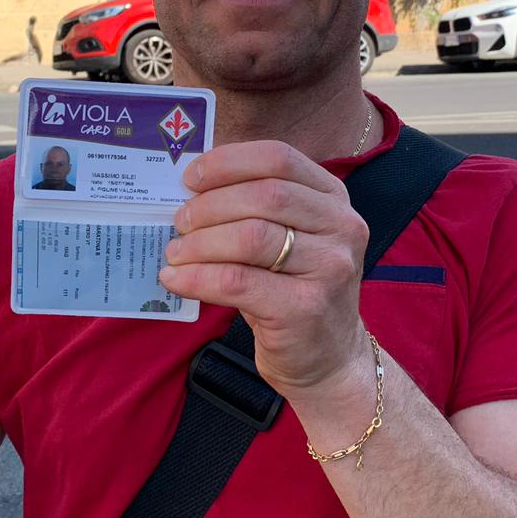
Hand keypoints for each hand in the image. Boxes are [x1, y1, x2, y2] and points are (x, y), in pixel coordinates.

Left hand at [159, 141, 367, 399]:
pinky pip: (238, 282)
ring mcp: (330, 268)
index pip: (278, 158)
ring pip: (250, 237)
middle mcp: (342, 227)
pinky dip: (198, 278)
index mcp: (334, 198)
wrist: (330, 359)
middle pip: (263, 195)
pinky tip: (175, 280)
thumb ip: (254, 209)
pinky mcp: (306, 308)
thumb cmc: (294, 291)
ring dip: (200, 243)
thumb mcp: (288, 240)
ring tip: (174, 253)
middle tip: (178, 222)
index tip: (191, 177)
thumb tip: (189, 190)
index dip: (228, 162)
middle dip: (209, 205)